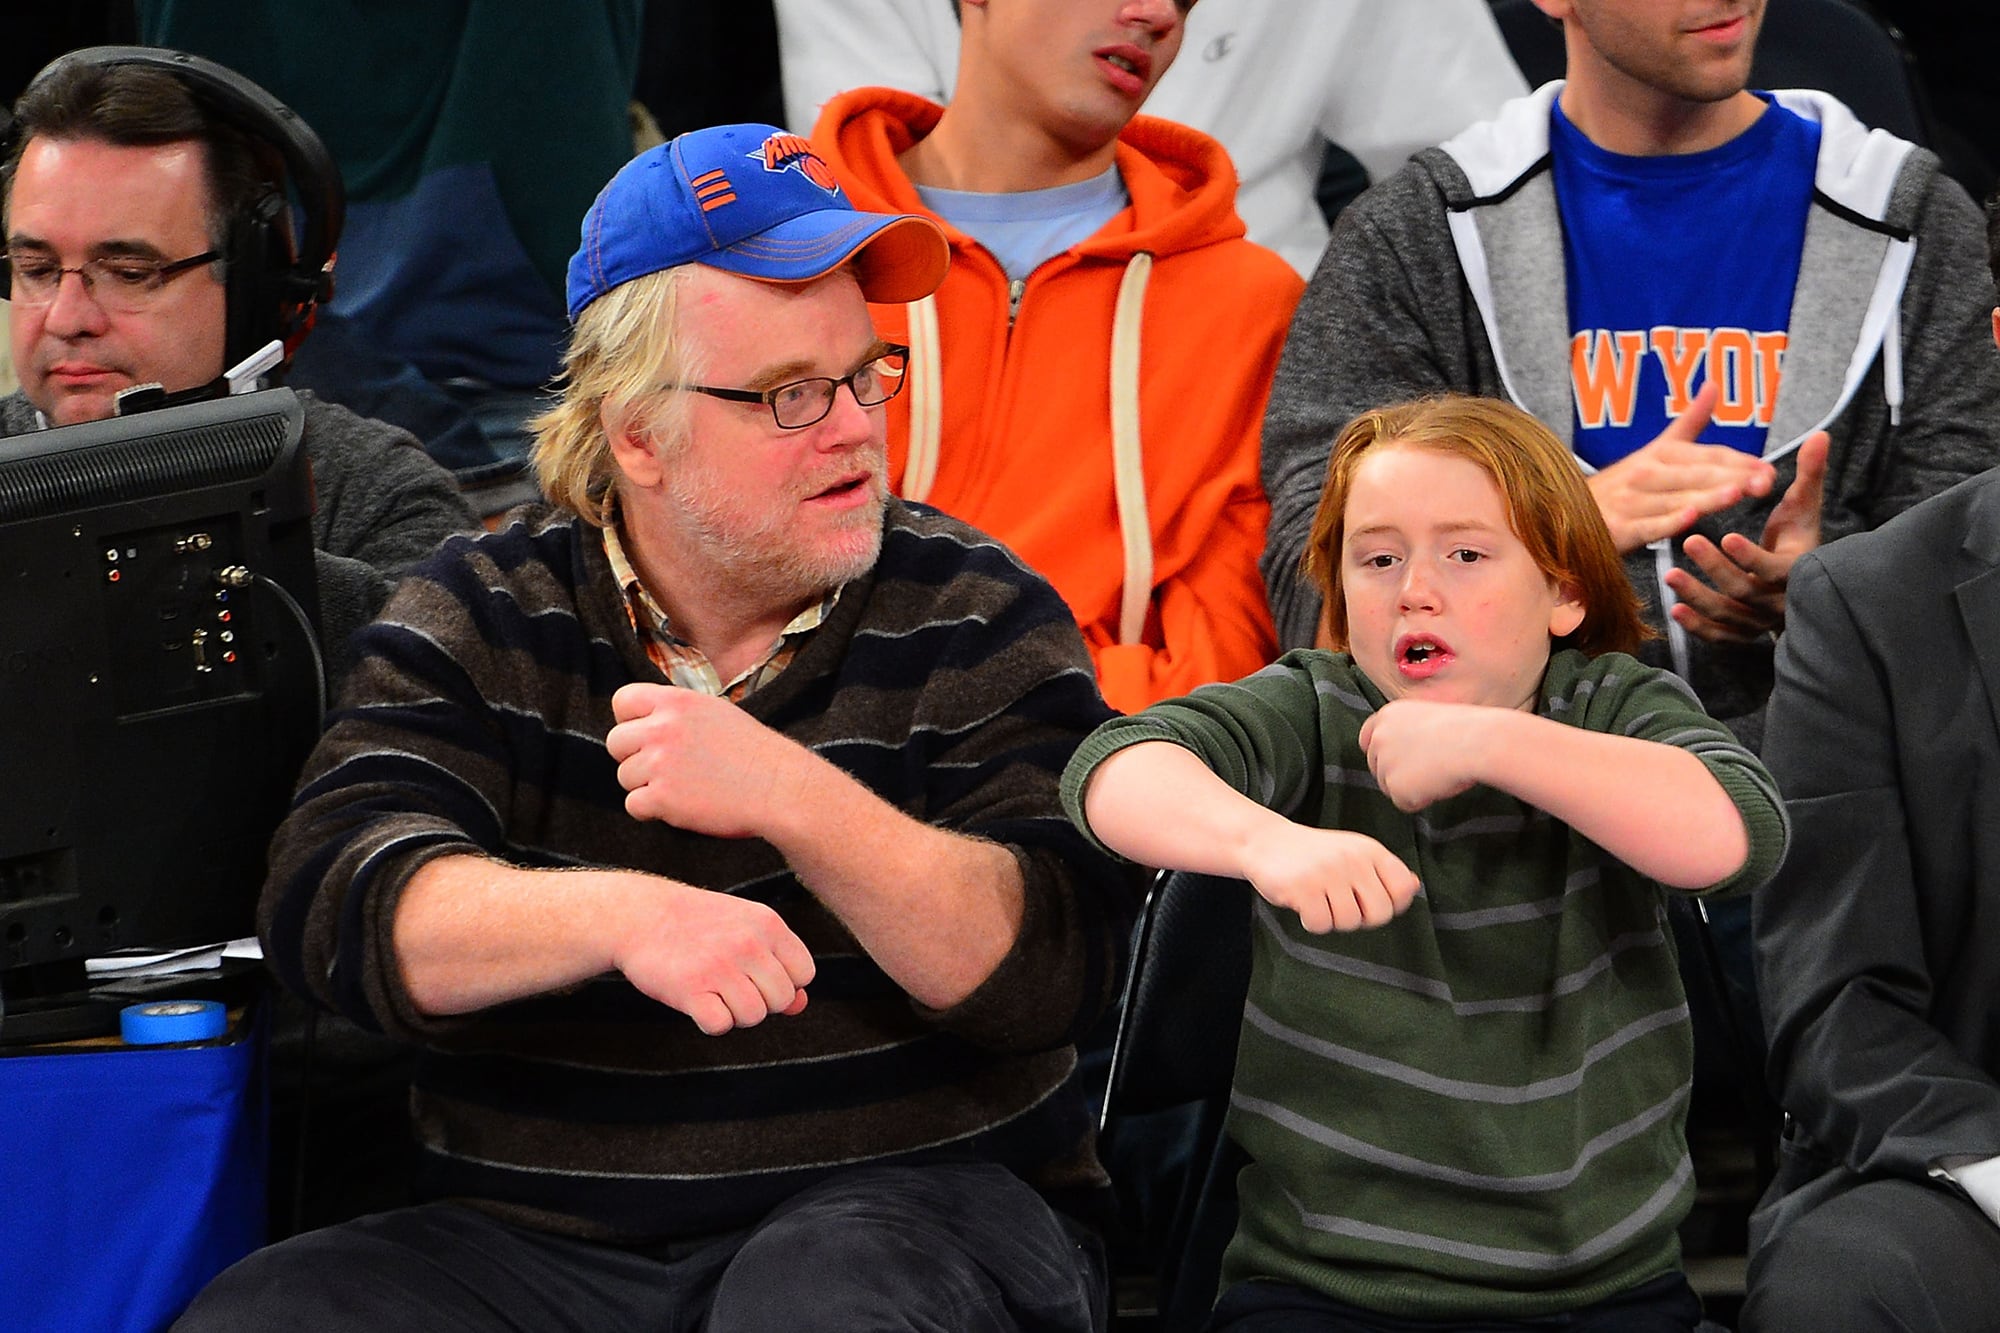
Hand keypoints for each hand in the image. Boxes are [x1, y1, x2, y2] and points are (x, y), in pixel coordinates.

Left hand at [606, 683, 808, 837]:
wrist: (779, 788)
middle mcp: (663, 728)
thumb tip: (645, 723)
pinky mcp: (662, 797)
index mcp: (677, 702)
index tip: (646, 736)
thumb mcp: (715, 712)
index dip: (630, 721)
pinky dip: (651, 810)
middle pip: (615, 742)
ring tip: (681, 788)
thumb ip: (677, 714)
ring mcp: (660, 763)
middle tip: (664, 769)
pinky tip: (679, 806)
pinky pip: (633, 804)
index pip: (622, 701)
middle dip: (634, 758)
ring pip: (624, 776)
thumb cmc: (754, 753)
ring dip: (646, 786)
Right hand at [615, 879, 815, 1035]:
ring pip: (753, 1016)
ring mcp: (719, 966)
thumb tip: (800, 1005)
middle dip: (760, 1001)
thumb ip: (779, 964)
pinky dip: (709, 1021)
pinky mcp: (689, 988)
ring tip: (714, 991)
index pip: (804, 973)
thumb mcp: (746, 929)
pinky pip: (720, 1025)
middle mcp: (747, 943)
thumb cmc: (699, 926)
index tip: (758, 974)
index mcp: (768, 924)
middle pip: (781, 1000)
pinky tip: (697, 1001)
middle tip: (730, 985)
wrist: (641, 915)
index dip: (784, 982)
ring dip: (734, 1013)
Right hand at [1238, 821, 1420, 932]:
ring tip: (1319, 899)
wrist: (1265, 841)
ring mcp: (1327, 873)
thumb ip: (1382, 871)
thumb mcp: (1352, 853)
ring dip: (1332, 919)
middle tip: (1340, 903)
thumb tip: (1414, 887)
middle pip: (1380, 914)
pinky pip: (1321, 924)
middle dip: (1360, 917)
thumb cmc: (1313, 855)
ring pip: (1349, 922)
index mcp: (1370, 850)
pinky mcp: (1303, 888)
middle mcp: (1353, 859)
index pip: (1403, 889)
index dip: (1390, 903)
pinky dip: (1311, 921)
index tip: (1368, 899)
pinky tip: (1303, 903)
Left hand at [1359, 700, 1488, 810]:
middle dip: (1397, 773)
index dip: (1379, 752)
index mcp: (1388, 715)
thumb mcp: (1429, 718)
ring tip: (1437, 773)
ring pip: (1389, 787)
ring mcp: (1384, 761)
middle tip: (1428, 769)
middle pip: (1376, 766)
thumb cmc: (1466, 730)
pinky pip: (1404, 803)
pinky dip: (1420, 800)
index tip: (1390, 761)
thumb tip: (1406, 754)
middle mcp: (1379, 737)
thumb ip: (1408, 732)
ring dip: (1411, 787)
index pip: (1367, 737)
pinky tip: (1438, 784)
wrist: (1476, 742)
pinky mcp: (1394, 785)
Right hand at [1586, 381, 1776, 552]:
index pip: (1707, 456)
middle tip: (1764, 482)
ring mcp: (1632, 500)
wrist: (1568, 508)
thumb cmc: (1623, 484)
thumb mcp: (1657, 449)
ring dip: (1707, 497)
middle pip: (1696, 475)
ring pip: (1677, 499)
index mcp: (1661, 454)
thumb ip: (1690, 421)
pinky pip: (1648, 525)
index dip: (1739, 462)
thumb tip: (1713, 384)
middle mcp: (1647, 473)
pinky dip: (1667, 522)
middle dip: (1732, 478)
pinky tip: (1688, 519)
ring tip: (1736, 493)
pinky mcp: (1620, 527)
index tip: (1769, 470)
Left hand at [1661, 431, 1827, 643]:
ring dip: (1697, 596)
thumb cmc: (1796, 537)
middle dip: (1716, 568)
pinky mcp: (1740, 633)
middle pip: (1745, 590)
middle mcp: (1778, 601)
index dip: (1751, 555)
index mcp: (1796, 570)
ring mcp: (1758, 620)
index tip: (1727, 535)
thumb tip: (1821, 435)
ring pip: (1727, 614)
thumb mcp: (1803, 507)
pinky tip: (1675, 610)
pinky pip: (1718, 635)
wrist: (1797, 583)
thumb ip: (1809, 474)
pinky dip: (1697, 626)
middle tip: (1689, 542)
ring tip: (1669, 574)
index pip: (1774, 569)